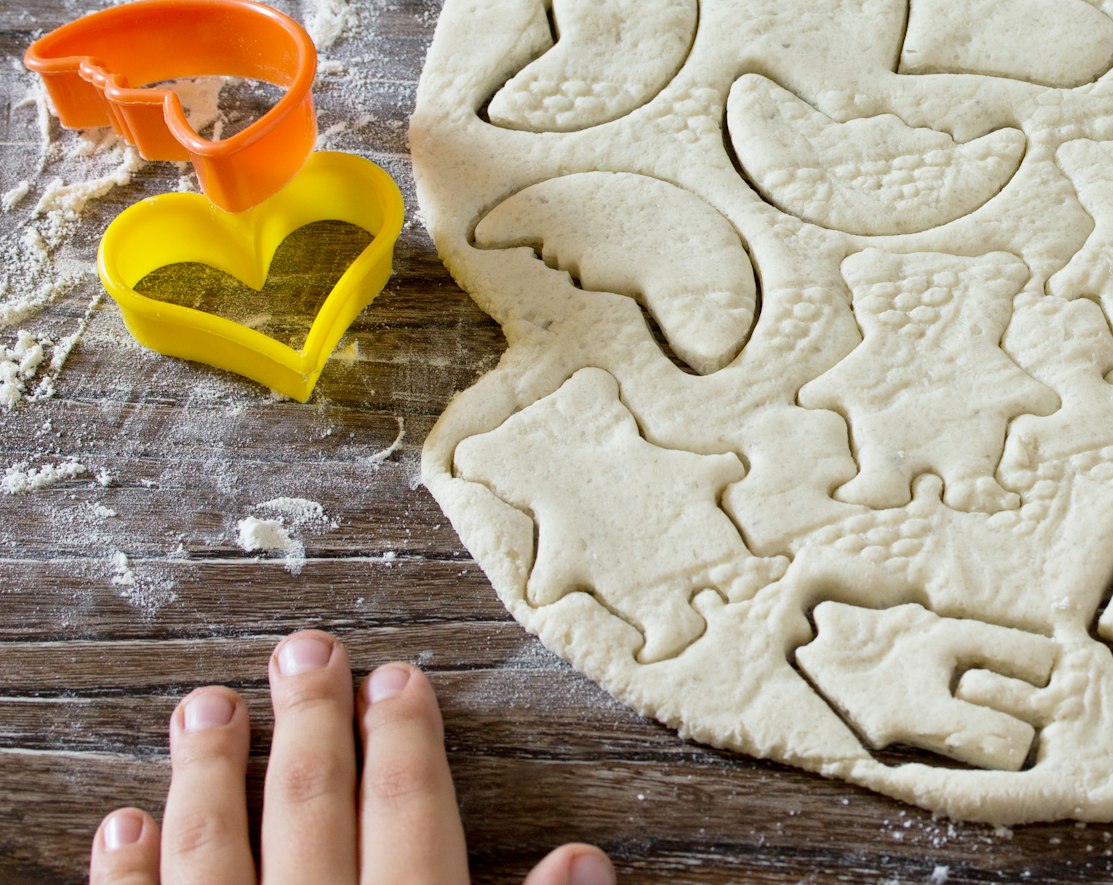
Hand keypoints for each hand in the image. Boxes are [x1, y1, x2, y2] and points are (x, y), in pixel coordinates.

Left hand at [88, 630, 613, 884]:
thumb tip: (587, 861)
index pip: (407, 816)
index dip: (404, 742)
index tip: (398, 679)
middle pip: (310, 810)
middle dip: (311, 722)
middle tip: (306, 649)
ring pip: (212, 853)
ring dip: (210, 774)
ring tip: (205, 705)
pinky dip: (129, 871)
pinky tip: (126, 822)